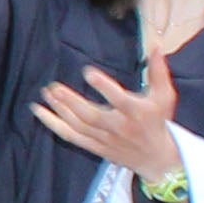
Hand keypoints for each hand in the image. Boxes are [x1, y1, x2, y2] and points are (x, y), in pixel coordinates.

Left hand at [31, 45, 181, 182]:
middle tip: (53, 86)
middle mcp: (119, 127)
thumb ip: (158, 70)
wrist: (156, 158)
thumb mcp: (164, 96)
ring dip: (59, 110)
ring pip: (78, 126)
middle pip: (91, 116)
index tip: (87, 71)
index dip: (104, 86)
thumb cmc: (157, 121)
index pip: (119, 99)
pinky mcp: (94, 146)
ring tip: (46, 93)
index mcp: (136, 112)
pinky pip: (71, 136)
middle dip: (71, 102)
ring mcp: (104, 139)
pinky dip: (53, 125)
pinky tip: (39, 111)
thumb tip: (155, 44)